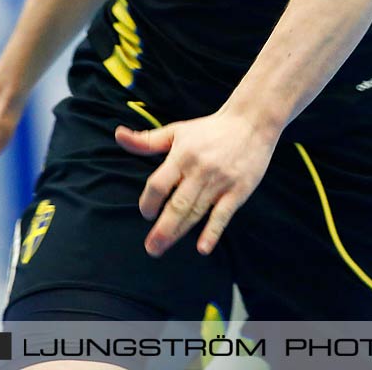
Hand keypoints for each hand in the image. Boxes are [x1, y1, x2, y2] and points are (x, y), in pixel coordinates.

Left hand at [115, 111, 275, 256]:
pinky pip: (223, 215)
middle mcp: (200, 169)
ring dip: (178, 233)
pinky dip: (213, 232)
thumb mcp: (177, 131)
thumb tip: (118, 135)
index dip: (148, 202)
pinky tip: (203, 248)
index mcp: (183, 155)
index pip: (158, 184)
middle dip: (162, 229)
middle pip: (176, 205)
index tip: (146, 213)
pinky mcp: (238, 190)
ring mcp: (220, 181)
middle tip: (150, 247)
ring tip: (162, 248)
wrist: (252, 122)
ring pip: (196, 212)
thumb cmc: (210, 129)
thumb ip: (147, 140)